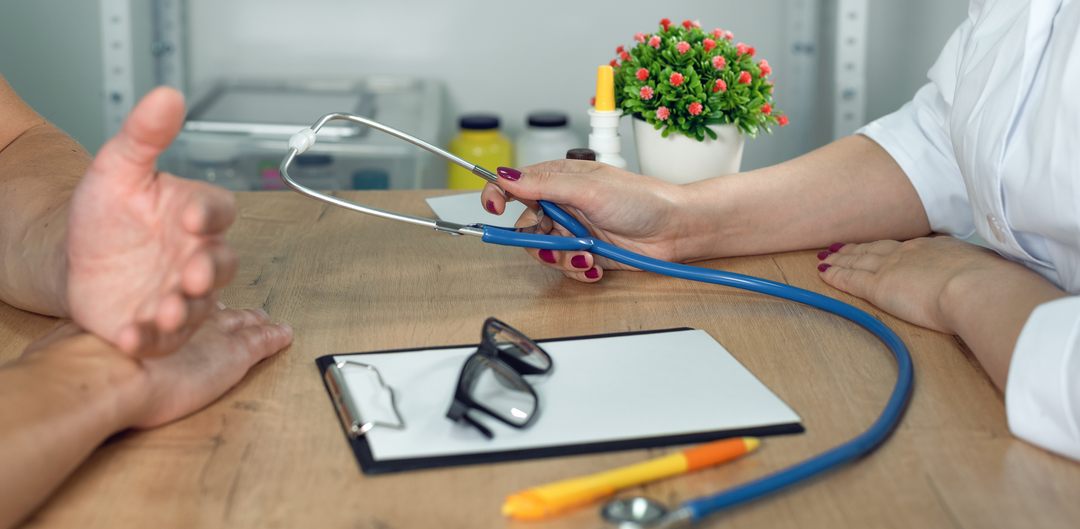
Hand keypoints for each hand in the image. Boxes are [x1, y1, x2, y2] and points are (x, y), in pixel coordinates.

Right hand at [24, 307, 291, 428]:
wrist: (110, 372)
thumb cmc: (101, 357)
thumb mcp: (112, 332)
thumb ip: (125, 326)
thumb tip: (126, 328)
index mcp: (165, 309)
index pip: (187, 300)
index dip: (198, 296)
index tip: (205, 296)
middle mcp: (194, 316)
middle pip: (220, 309)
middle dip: (231, 308)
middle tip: (243, 307)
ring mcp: (218, 336)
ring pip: (244, 323)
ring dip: (254, 321)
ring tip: (265, 317)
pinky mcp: (236, 355)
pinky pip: (263, 343)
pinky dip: (274, 338)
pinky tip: (285, 335)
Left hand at [66, 87, 238, 355]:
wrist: (76, 258)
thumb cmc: (107, 214)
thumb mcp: (118, 168)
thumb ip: (144, 134)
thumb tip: (166, 94)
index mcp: (194, 214)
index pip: (218, 210)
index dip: (209, 213)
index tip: (192, 216)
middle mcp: (196, 256)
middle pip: (222, 263)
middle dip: (210, 271)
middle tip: (194, 274)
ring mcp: (181, 293)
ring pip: (199, 305)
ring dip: (185, 310)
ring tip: (165, 312)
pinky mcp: (158, 326)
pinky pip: (164, 339)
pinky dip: (149, 340)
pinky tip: (130, 335)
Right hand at [480, 161, 689, 281]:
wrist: (674, 230)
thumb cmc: (642, 199)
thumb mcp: (588, 187)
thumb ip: (544, 184)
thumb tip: (506, 176)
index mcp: (559, 179)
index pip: (515, 185)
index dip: (498, 195)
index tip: (494, 207)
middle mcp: (563, 204)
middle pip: (524, 226)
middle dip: (536, 238)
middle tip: (553, 240)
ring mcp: (573, 230)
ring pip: (543, 251)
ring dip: (560, 257)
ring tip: (584, 253)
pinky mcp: (584, 254)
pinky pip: (564, 267)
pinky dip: (576, 269)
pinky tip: (594, 263)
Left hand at [816, 237, 1022, 332]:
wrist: (976, 288)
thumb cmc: (990, 286)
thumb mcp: (988, 272)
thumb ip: (980, 275)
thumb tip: (992, 283)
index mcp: (938, 248)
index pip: (906, 246)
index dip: (889, 246)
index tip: (880, 245)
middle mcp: (910, 253)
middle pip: (877, 248)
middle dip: (858, 247)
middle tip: (841, 246)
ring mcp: (892, 267)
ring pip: (859, 260)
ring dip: (841, 259)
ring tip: (827, 257)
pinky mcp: (878, 286)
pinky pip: (849, 278)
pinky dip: (835, 274)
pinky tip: (825, 272)